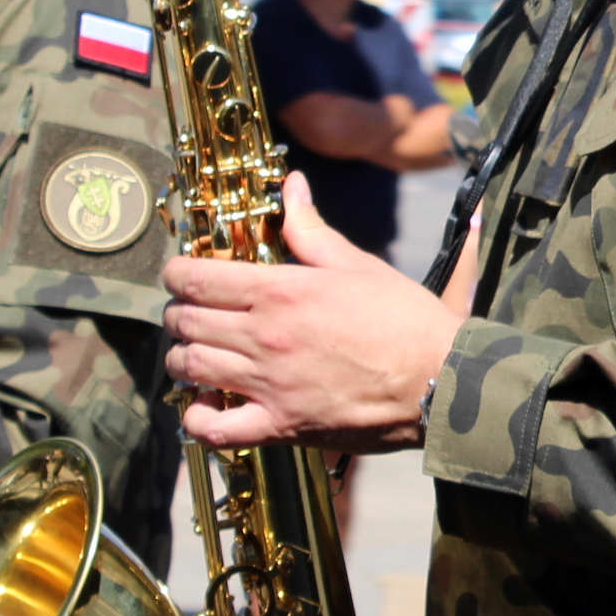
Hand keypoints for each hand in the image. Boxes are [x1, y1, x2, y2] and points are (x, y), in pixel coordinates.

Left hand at [164, 173, 461, 452]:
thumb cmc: (404, 320)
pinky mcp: (280, 425)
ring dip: (183, 357)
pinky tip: (205, 405)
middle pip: (185, 321)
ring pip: (191, 368)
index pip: (196, 279)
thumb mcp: (357, 264)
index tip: (182, 275)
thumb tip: (292, 185)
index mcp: (280, 291)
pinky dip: (197, 419)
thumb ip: (312, 229)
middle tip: (189, 312)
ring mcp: (268, 384)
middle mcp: (264, 336)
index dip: (176, 274)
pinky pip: (215, 430)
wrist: (438, 380)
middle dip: (177, 313)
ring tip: (197, 352)